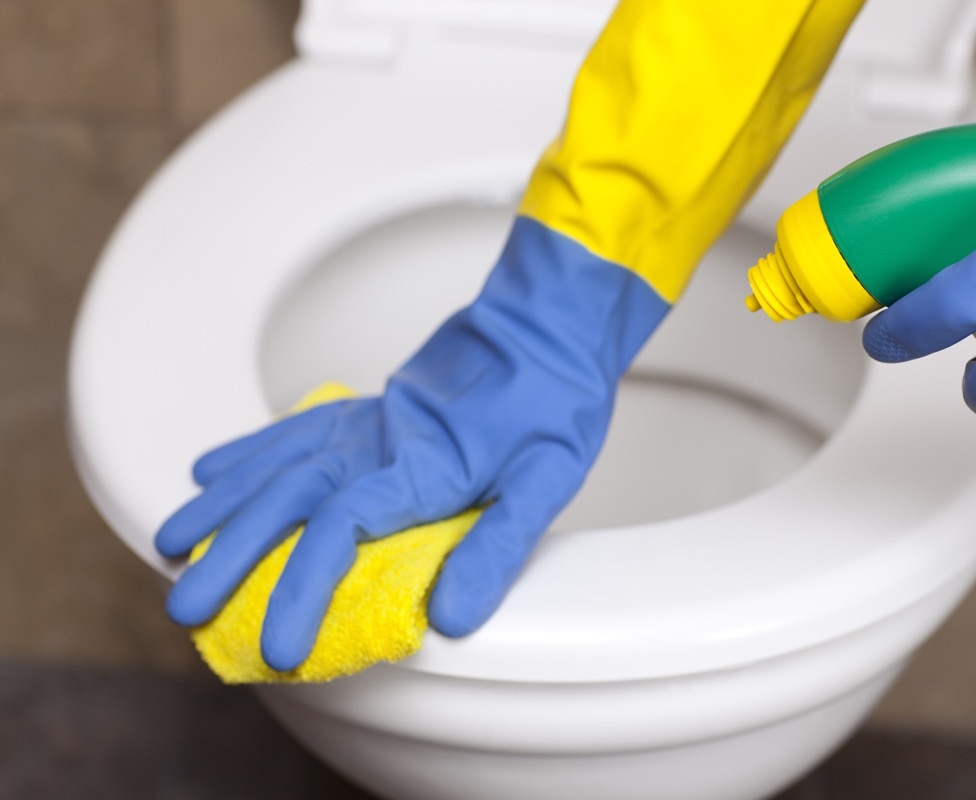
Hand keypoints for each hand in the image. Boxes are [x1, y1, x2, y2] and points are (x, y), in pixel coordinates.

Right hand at [155, 217, 667, 669]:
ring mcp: (367, 421)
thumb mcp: (548, 478)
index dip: (302, 591)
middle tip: (185, 607)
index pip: (340, 532)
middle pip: (286, 501)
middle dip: (231, 557)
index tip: (278, 647)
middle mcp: (378, 443)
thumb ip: (498, 545)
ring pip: (276, 463)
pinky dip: (249, 450)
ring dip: (222, 505)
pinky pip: (294, 428)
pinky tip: (212, 469)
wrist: (548, 321)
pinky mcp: (369, 408)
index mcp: (419, 468)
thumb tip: (452, 617)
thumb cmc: (554, 400)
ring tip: (171, 543)